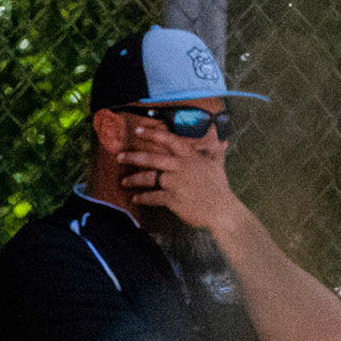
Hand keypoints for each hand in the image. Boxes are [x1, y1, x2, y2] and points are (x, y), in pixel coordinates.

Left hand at [118, 122, 246, 233]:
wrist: (221, 210)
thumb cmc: (219, 185)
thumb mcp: (218, 161)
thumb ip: (214, 146)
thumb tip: (217, 133)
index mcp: (189, 156)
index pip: (168, 140)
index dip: (151, 134)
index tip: (137, 130)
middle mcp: (180, 167)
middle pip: (152, 159)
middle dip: (133, 157)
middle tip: (119, 157)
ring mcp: (175, 183)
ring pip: (149, 178)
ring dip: (134, 179)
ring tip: (124, 182)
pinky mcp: (173, 200)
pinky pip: (154, 197)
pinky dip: (143, 198)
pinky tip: (136, 198)